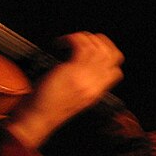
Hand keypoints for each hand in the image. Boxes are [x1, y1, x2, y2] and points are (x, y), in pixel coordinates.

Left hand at [7, 33, 124, 148]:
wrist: (39, 118)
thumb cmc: (50, 108)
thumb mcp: (76, 99)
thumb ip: (85, 84)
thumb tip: (85, 67)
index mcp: (97, 92)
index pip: (116, 71)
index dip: (108, 57)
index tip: (94, 51)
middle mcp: (95, 83)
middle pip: (112, 54)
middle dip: (99, 42)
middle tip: (84, 41)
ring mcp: (84, 76)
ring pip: (97, 46)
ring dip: (83, 37)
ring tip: (69, 41)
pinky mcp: (71, 69)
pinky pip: (80, 44)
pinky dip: (71, 38)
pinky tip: (62, 42)